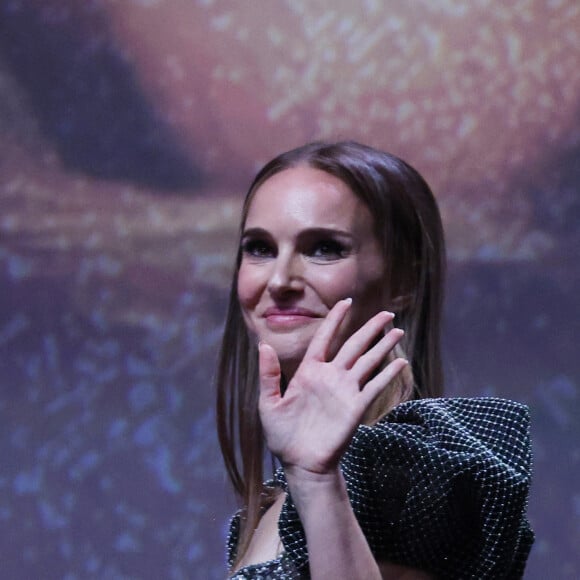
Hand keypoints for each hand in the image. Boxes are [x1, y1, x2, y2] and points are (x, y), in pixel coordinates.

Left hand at [258, 298, 407, 474]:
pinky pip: (374, 386)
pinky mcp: (356, 407)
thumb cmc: (282, 435)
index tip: (346, 302)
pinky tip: (400, 362)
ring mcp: (345, 391)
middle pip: (354, 345)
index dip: (335, 319)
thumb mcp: (268, 403)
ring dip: (383, 346)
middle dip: (370, 328)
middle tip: (387, 312)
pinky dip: (388, 374)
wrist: (300, 463)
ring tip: (398, 330)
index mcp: (309, 371)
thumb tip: (263, 344)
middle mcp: (330, 377)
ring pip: (368, 361)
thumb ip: (268, 375)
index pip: (325, 338)